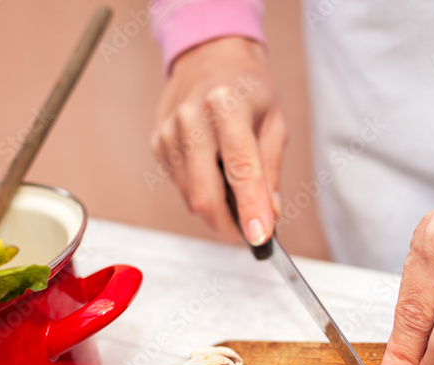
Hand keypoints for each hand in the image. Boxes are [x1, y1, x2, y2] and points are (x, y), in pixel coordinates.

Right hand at [151, 37, 285, 245]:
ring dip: (216, 210)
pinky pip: (181, 186)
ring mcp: (169, 132)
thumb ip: (271, 171)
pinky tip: (213, 170)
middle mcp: (192, 119)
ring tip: (235, 192)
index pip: (239, 169)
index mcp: (227, 106)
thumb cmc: (248, 90)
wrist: (209, 57)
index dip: (250, 208)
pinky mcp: (158, 144)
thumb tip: (268, 216)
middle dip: (227, 226)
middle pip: (204, 194)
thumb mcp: (275, 122)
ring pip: (191, 198)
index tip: (260, 238)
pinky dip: (201, 191)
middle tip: (248, 234)